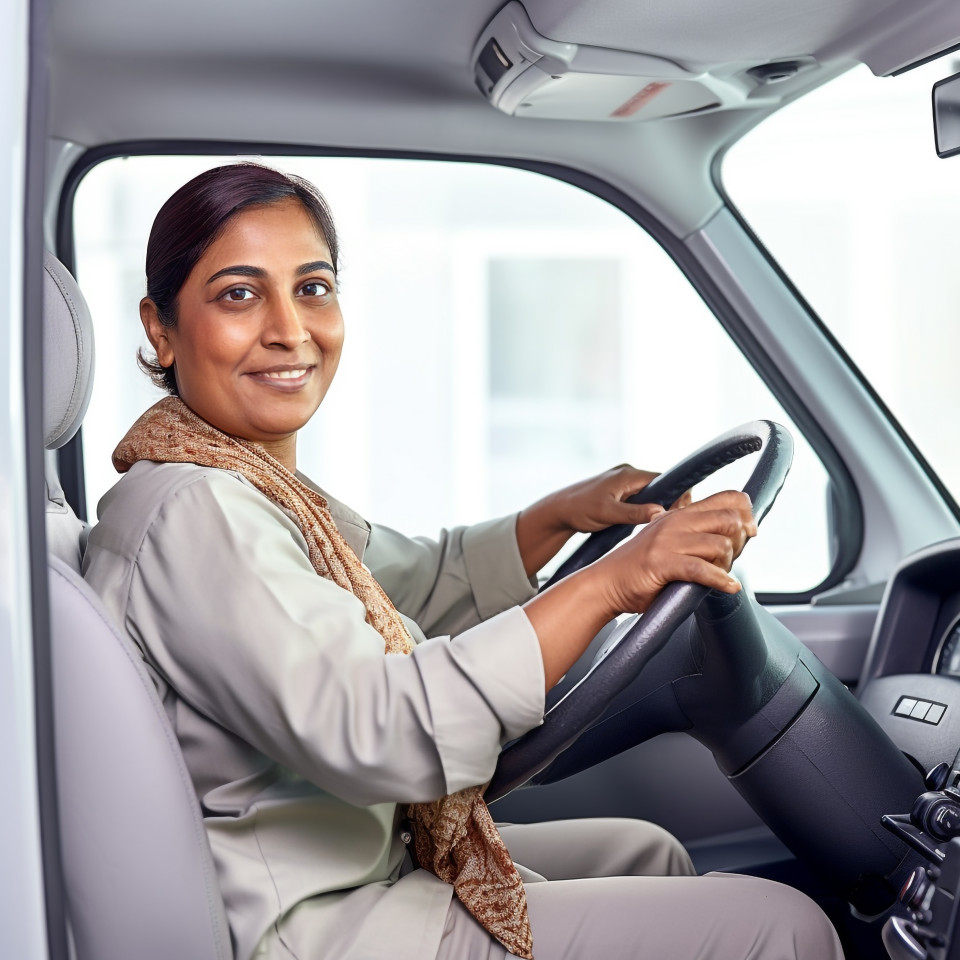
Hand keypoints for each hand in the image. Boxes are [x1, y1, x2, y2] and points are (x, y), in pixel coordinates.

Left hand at [516, 464, 689, 576]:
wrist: (557, 510)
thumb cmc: (579, 510)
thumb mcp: (608, 514)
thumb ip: (635, 513)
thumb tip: (662, 512)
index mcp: (628, 475)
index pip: (665, 480)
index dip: (678, 495)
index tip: (684, 513)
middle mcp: (628, 474)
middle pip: (660, 486)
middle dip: (669, 503)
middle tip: (676, 523)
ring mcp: (623, 482)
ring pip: (650, 494)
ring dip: (656, 507)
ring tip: (662, 525)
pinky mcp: (618, 491)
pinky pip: (640, 498)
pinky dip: (646, 508)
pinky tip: (647, 523)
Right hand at [523, 489, 755, 689]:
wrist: (605, 584)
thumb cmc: (639, 571)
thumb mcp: (668, 544)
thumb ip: (695, 537)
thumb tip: (734, 537)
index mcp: (678, 514)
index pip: (726, 497)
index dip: (746, 512)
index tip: (750, 531)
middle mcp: (674, 521)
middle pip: (729, 518)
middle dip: (741, 539)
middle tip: (737, 556)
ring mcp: (667, 541)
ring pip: (719, 544)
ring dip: (729, 563)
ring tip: (722, 575)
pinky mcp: (661, 562)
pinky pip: (702, 569)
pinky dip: (721, 580)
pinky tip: (728, 587)